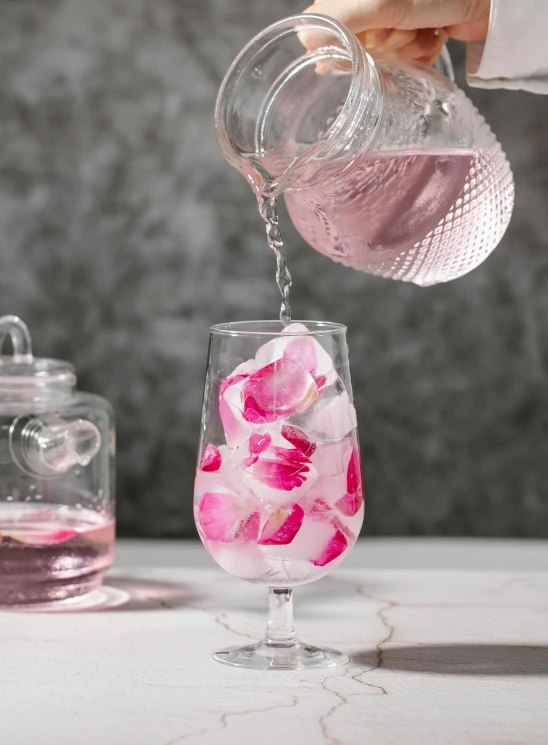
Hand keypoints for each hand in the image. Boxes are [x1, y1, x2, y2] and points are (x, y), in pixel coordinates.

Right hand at [303, 0, 490, 64]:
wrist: (493, 0)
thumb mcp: (382, 2)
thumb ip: (339, 18)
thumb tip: (304, 39)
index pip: (327, 25)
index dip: (347, 41)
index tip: (369, 39)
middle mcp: (371, 3)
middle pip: (355, 44)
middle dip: (384, 44)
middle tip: (404, 28)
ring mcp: (394, 16)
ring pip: (380, 54)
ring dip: (405, 50)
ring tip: (425, 30)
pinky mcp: (414, 29)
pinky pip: (403, 56)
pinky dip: (420, 53)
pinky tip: (433, 37)